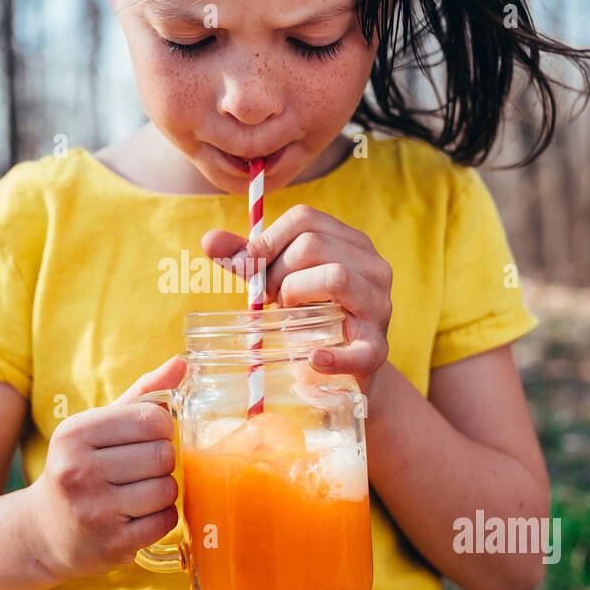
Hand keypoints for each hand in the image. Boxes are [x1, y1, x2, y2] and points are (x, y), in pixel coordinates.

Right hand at [27, 354, 186, 577]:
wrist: (42, 532)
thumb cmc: (80, 469)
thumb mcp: (98, 428)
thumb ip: (142, 394)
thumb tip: (182, 362)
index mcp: (74, 434)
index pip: (152, 419)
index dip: (163, 428)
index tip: (148, 439)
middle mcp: (78, 471)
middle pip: (163, 455)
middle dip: (163, 462)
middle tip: (144, 470)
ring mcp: (94, 511)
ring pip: (167, 489)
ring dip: (163, 491)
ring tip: (140, 493)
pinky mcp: (111, 544)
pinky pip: (165, 522)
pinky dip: (161, 518)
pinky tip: (139, 516)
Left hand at [202, 205, 391, 395]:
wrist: (344, 370)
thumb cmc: (311, 316)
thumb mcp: (279, 282)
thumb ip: (248, 261)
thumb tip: (208, 240)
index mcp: (351, 242)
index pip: (304, 218)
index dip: (267, 241)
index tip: (250, 268)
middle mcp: (374, 266)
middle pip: (313, 244)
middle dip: (277, 272)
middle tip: (270, 298)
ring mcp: (380, 306)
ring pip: (336, 277)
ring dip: (296, 295)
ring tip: (289, 315)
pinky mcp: (378, 349)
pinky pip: (360, 349)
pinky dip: (334, 356)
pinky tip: (313, 359)